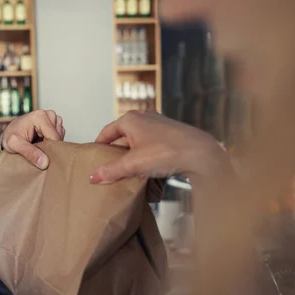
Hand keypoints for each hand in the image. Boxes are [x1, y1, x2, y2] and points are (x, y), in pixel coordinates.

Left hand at [1, 110, 65, 168]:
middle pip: (59, 137)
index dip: (49, 150)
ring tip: (37, 145)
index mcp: (40, 116)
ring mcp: (52, 119)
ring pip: (60, 137)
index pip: (55, 138)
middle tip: (36, 149)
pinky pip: (59, 137)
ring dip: (51, 145)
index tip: (39, 156)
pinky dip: (51, 143)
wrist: (7, 134)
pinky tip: (41, 143)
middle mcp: (48, 115)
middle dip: (50, 147)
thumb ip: (29, 153)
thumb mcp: (14, 145)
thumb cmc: (9, 137)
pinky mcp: (53, 124)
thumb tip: (45, 163)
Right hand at [90, 111, 230, 185]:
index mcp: (130, 119)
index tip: (94, 158)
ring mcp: (158, 123)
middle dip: (115, 152)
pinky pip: (149, 143)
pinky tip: (146, 167)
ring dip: (130, 154)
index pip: (107, 132)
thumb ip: (112, 170)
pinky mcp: (170, 132)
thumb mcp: (134, 164)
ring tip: (127, 171)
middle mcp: (143, 116)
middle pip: (122, 136)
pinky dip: (144, 153)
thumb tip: (93, 177)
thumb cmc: (167, 152)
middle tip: (109, 168)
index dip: (99, 145)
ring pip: (136, 140)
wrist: (201, 153)